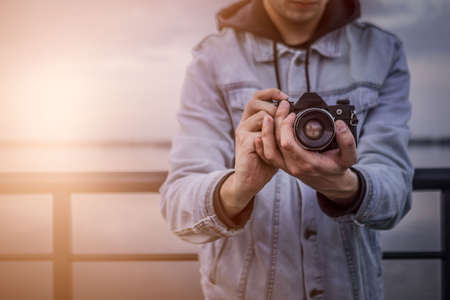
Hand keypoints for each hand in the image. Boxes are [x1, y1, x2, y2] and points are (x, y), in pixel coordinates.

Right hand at [219, 88, 287, 217]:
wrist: (251, 180)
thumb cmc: (263, 162)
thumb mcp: (275, 141)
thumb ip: (280, 128)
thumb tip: (294, 115)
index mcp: (251, 120)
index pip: (257, 97)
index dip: (270, 93)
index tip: (286, 97)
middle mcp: (244, 123)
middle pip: (255, 101)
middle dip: (274, 106)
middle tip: (287, 114)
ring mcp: (243, 132)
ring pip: (262, 117)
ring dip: (276, 121)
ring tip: (284, 131)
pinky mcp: (245, 142)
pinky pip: (261, 133)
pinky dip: (272, 135)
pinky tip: (278, 143)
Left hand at [255, 100, 358, 205]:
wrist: (331, 183)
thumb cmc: (338, 168)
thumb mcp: (349, 157)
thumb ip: (348, 142)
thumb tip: (339, 125)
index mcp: (309, 163)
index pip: (288, 144)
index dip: (286, 126)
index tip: (293, 114)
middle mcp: (295, 166)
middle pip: (276, 143)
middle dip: (277, 122)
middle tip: (283, 107)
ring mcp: (287, 167)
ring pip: (268, 151)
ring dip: (266, 132)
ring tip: (268, 116)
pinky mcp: (283, 165)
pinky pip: (267, 157)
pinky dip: (261, 145)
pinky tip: (260, 133)